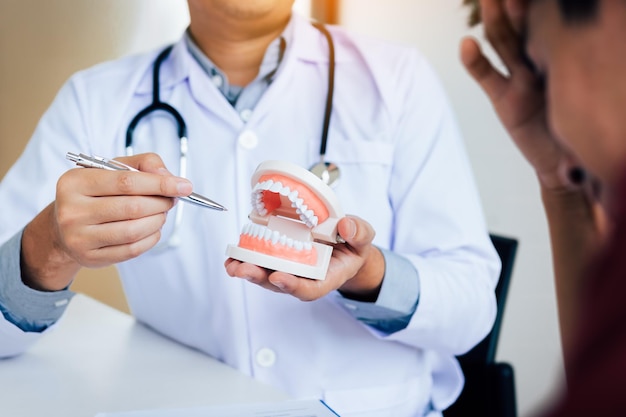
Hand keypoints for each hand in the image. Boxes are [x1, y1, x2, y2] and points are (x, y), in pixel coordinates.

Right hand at [21, 153, 192, 290]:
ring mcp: (79, 237)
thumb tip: (168, 177)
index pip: (127, 182)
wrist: (63, 226)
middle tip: (171, 199)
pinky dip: (151, 238)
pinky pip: (131, 250)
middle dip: (161, 203)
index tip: (184, 186)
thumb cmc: (94, 193)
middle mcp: (72, 210)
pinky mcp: (90, 257)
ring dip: (158, 221)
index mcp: (75, 182)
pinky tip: (152, 229)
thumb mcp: (112, 169)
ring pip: (133, 230)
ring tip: (161, 213)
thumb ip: (143, 164)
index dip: (160, 184)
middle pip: (133, 207)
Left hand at [224, 215, 384, 301]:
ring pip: (266, 275)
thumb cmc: (352, 245)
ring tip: (233, 265)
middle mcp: (304, 277)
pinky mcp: (278, 258)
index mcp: (327, 277)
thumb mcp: (363, 237)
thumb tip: (345, 226)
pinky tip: (232, 257)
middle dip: (261, 278)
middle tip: (245, 270)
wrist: (344, 244)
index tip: (280, 277)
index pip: (310, 289)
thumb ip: (359, 233)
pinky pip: (260, 261)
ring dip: (248, 270)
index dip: (293, 286)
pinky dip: (245, 260)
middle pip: (280, 284)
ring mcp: (289, 269)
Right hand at [460, 0, 579, 190]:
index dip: (546, 5)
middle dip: (516, 4)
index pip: (552, 21)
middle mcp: (540, 61)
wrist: (566, 162)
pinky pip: (486, 76)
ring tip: (490, 0)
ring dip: (496, 20)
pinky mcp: (503, 99)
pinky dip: (475, 61)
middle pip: (525, 23)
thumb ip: (588, 70)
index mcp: (565, 55)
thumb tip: (589, 63)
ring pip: (504, 42)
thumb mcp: (592, 91)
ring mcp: (520, 78)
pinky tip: (467, 44)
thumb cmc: (586, 128)